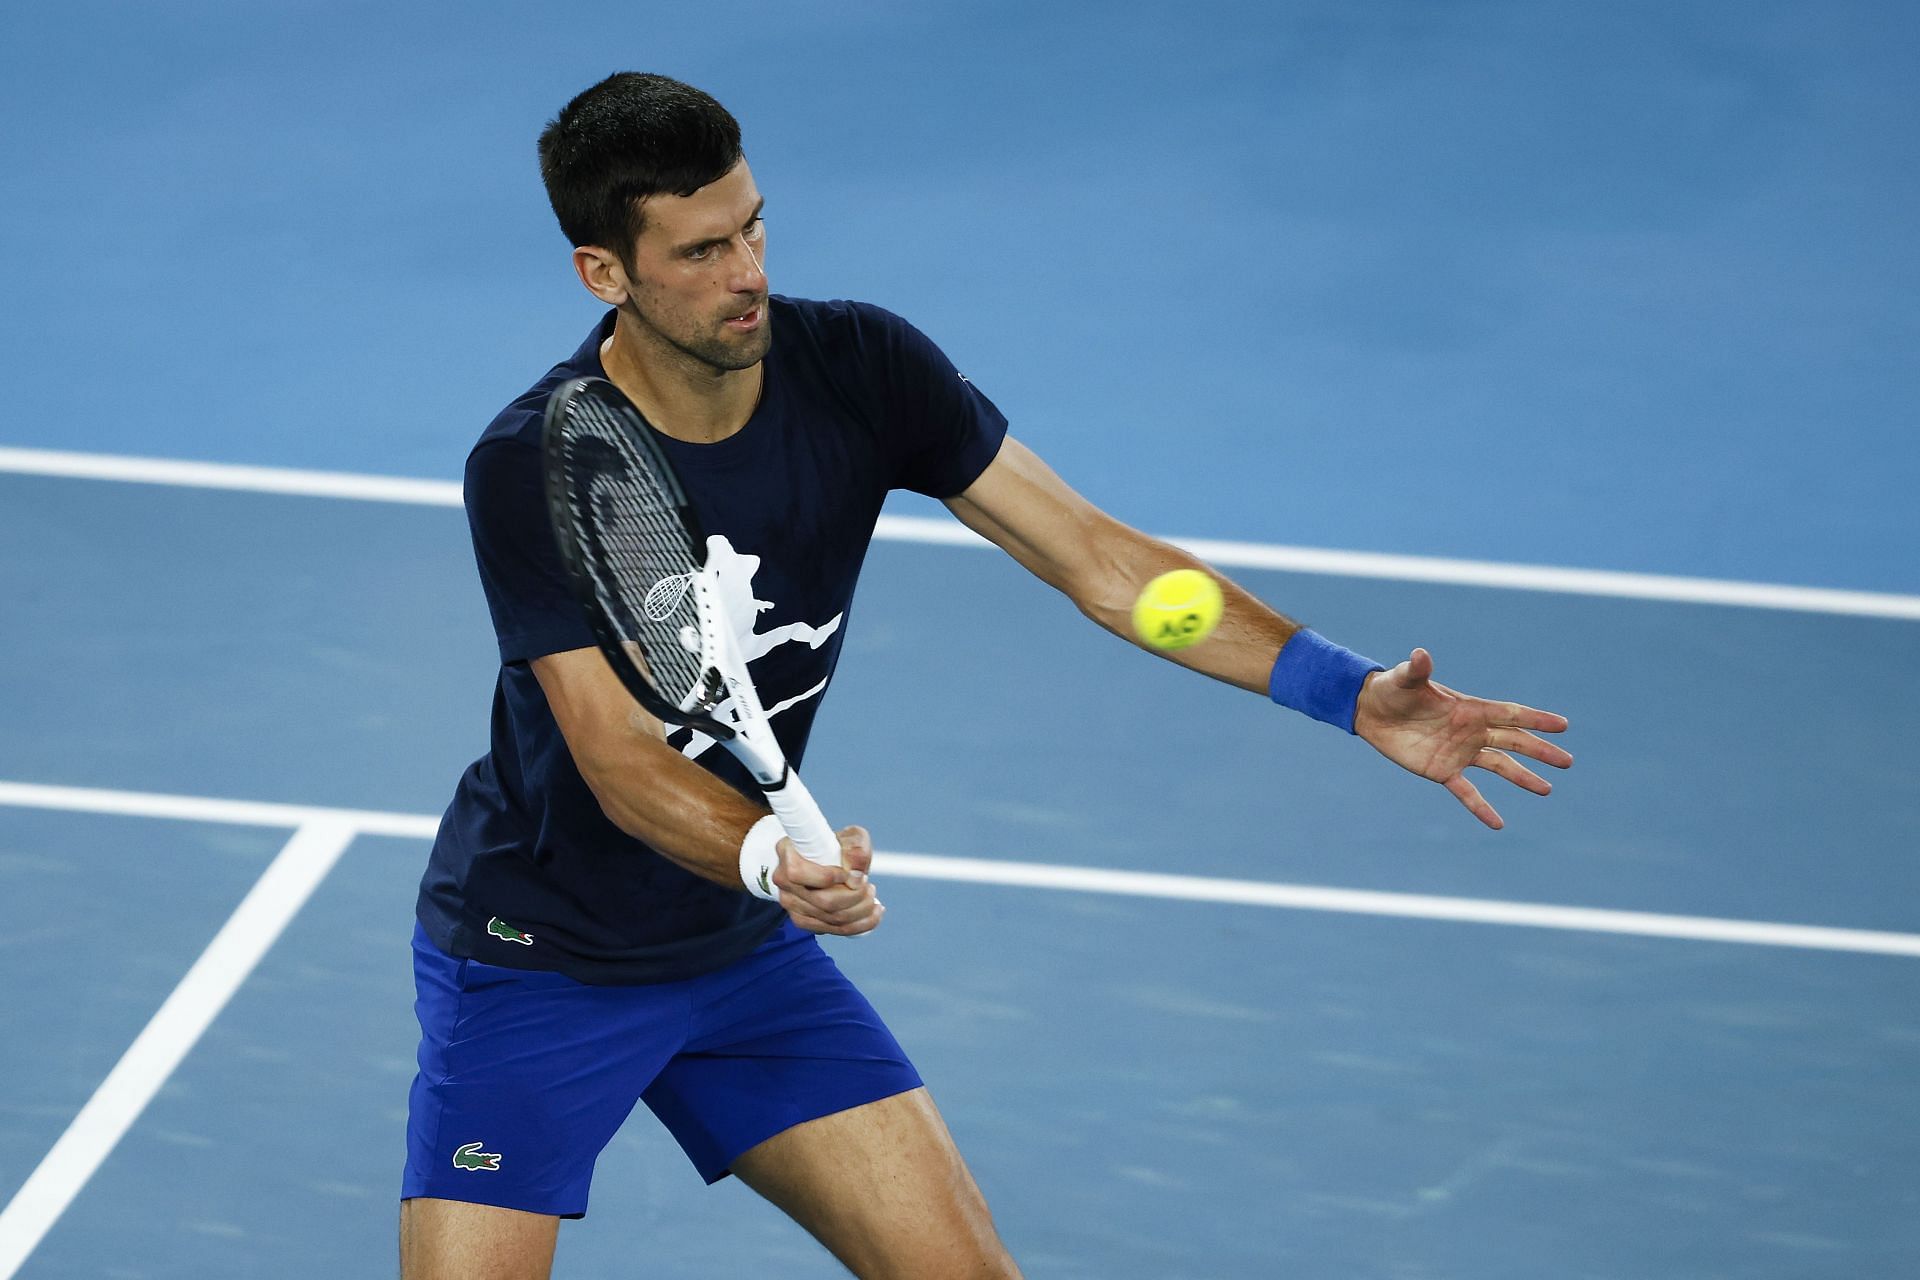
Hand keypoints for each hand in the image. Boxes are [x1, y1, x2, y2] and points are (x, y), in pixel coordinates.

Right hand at [773, 826, 884, 935]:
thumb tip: (857, 871)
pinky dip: (860, 924)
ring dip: (861, 910)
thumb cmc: (835, 845)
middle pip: (823, 902)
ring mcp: (792, 905)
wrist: (823, 859)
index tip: (853, 874)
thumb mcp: (850, 836)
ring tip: (871, 896)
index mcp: (788, 855)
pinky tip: (873, 913)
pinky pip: (834, 930)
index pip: (799, 873)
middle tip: (868, 885)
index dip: (830, 877)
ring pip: (832, 919)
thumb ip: (857, 847)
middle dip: (855, 896)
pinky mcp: (804, 921)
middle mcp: (784, 883)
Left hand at [1352, 648, 1571, 829]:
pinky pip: (1467, 792)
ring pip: (1499, 767)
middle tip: (1567, 761)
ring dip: (1523, 778)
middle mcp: (1471, 731)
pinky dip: (1481, 808)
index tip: (1563, 725)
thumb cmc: (1392, 689)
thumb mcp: (1404, 679)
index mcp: (1469, 708)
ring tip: (1547, 789)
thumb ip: (1417, 670)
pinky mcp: (1442, 770)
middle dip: (1540, 751)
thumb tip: (1420, 654)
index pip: (1510, 714)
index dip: (1536, 719)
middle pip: (1513, 742)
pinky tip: (1498, 824)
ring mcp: (1459, 752)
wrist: (1372, 711)